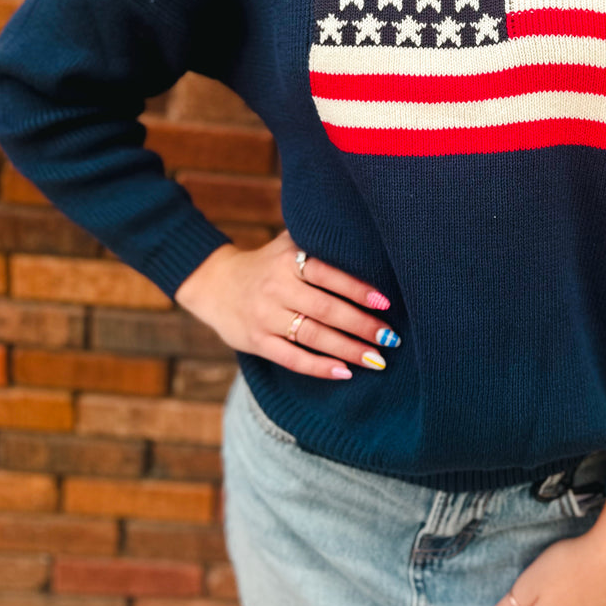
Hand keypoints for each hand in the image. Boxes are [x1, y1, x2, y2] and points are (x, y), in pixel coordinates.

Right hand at [174, 228, 397, 380]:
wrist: (215, 284)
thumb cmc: (268, 263)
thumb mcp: (288, 243)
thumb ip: (319, 240)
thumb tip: (367, 233)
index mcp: (288, 261)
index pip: (328, 275)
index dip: (358, 289)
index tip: (385, 303)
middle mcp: (276, 288)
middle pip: (325, 310)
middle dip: (361, 325)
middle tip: (391, 338)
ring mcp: (265, 317)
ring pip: (312, 336)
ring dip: (347, 349)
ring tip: (377, 360)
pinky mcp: (256, 342)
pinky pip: (291, 358)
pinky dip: (319, 367)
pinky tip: (344, 372)